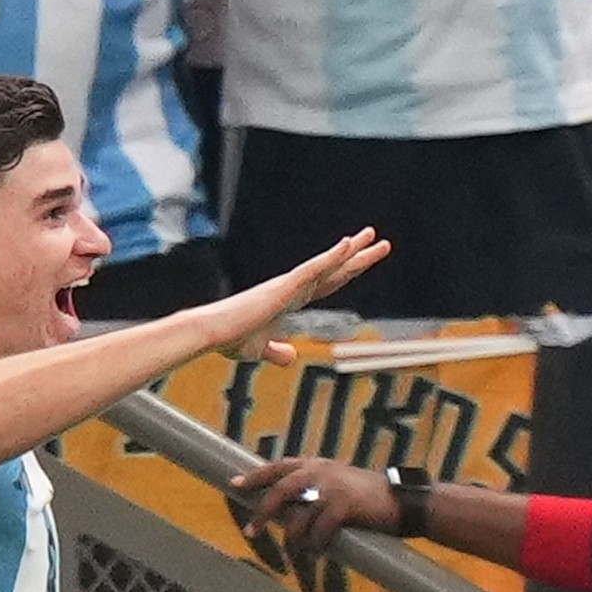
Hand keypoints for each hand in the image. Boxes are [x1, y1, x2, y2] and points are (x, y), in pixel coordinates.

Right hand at [209, 228, 388, 363]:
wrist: (211, 333)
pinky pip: (313, 268)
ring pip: (329, 265)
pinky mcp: (283, 287)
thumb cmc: (230, 339)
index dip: (346, 271)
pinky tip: (349, 245)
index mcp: (290, 300)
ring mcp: (289, 285)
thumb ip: (277, 352)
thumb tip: (290, 356)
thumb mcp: (260, 350)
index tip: (361, 260)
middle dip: (358, 256)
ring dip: (353, 251)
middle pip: (334, 270)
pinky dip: (332, 257)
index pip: (327, 283)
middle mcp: (293, 288)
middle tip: (379, 241)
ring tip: (373, 236)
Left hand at [226, 454, 390, 554]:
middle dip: (263, 513)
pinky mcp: (344, 506)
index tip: (235, 484)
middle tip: (251, 531)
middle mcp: (320, 472)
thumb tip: (291, 505)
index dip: (256, 476)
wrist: (404, 501)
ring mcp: (332, 488)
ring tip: (294, 556)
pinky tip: (317, 552)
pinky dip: (316, 544)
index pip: (278, 467)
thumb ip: (316, 487)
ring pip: (299, 517)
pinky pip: (320, 530)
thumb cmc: (371, 496)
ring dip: (293, 540)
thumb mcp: (340, 482)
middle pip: (280, 491)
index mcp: (316, 465)